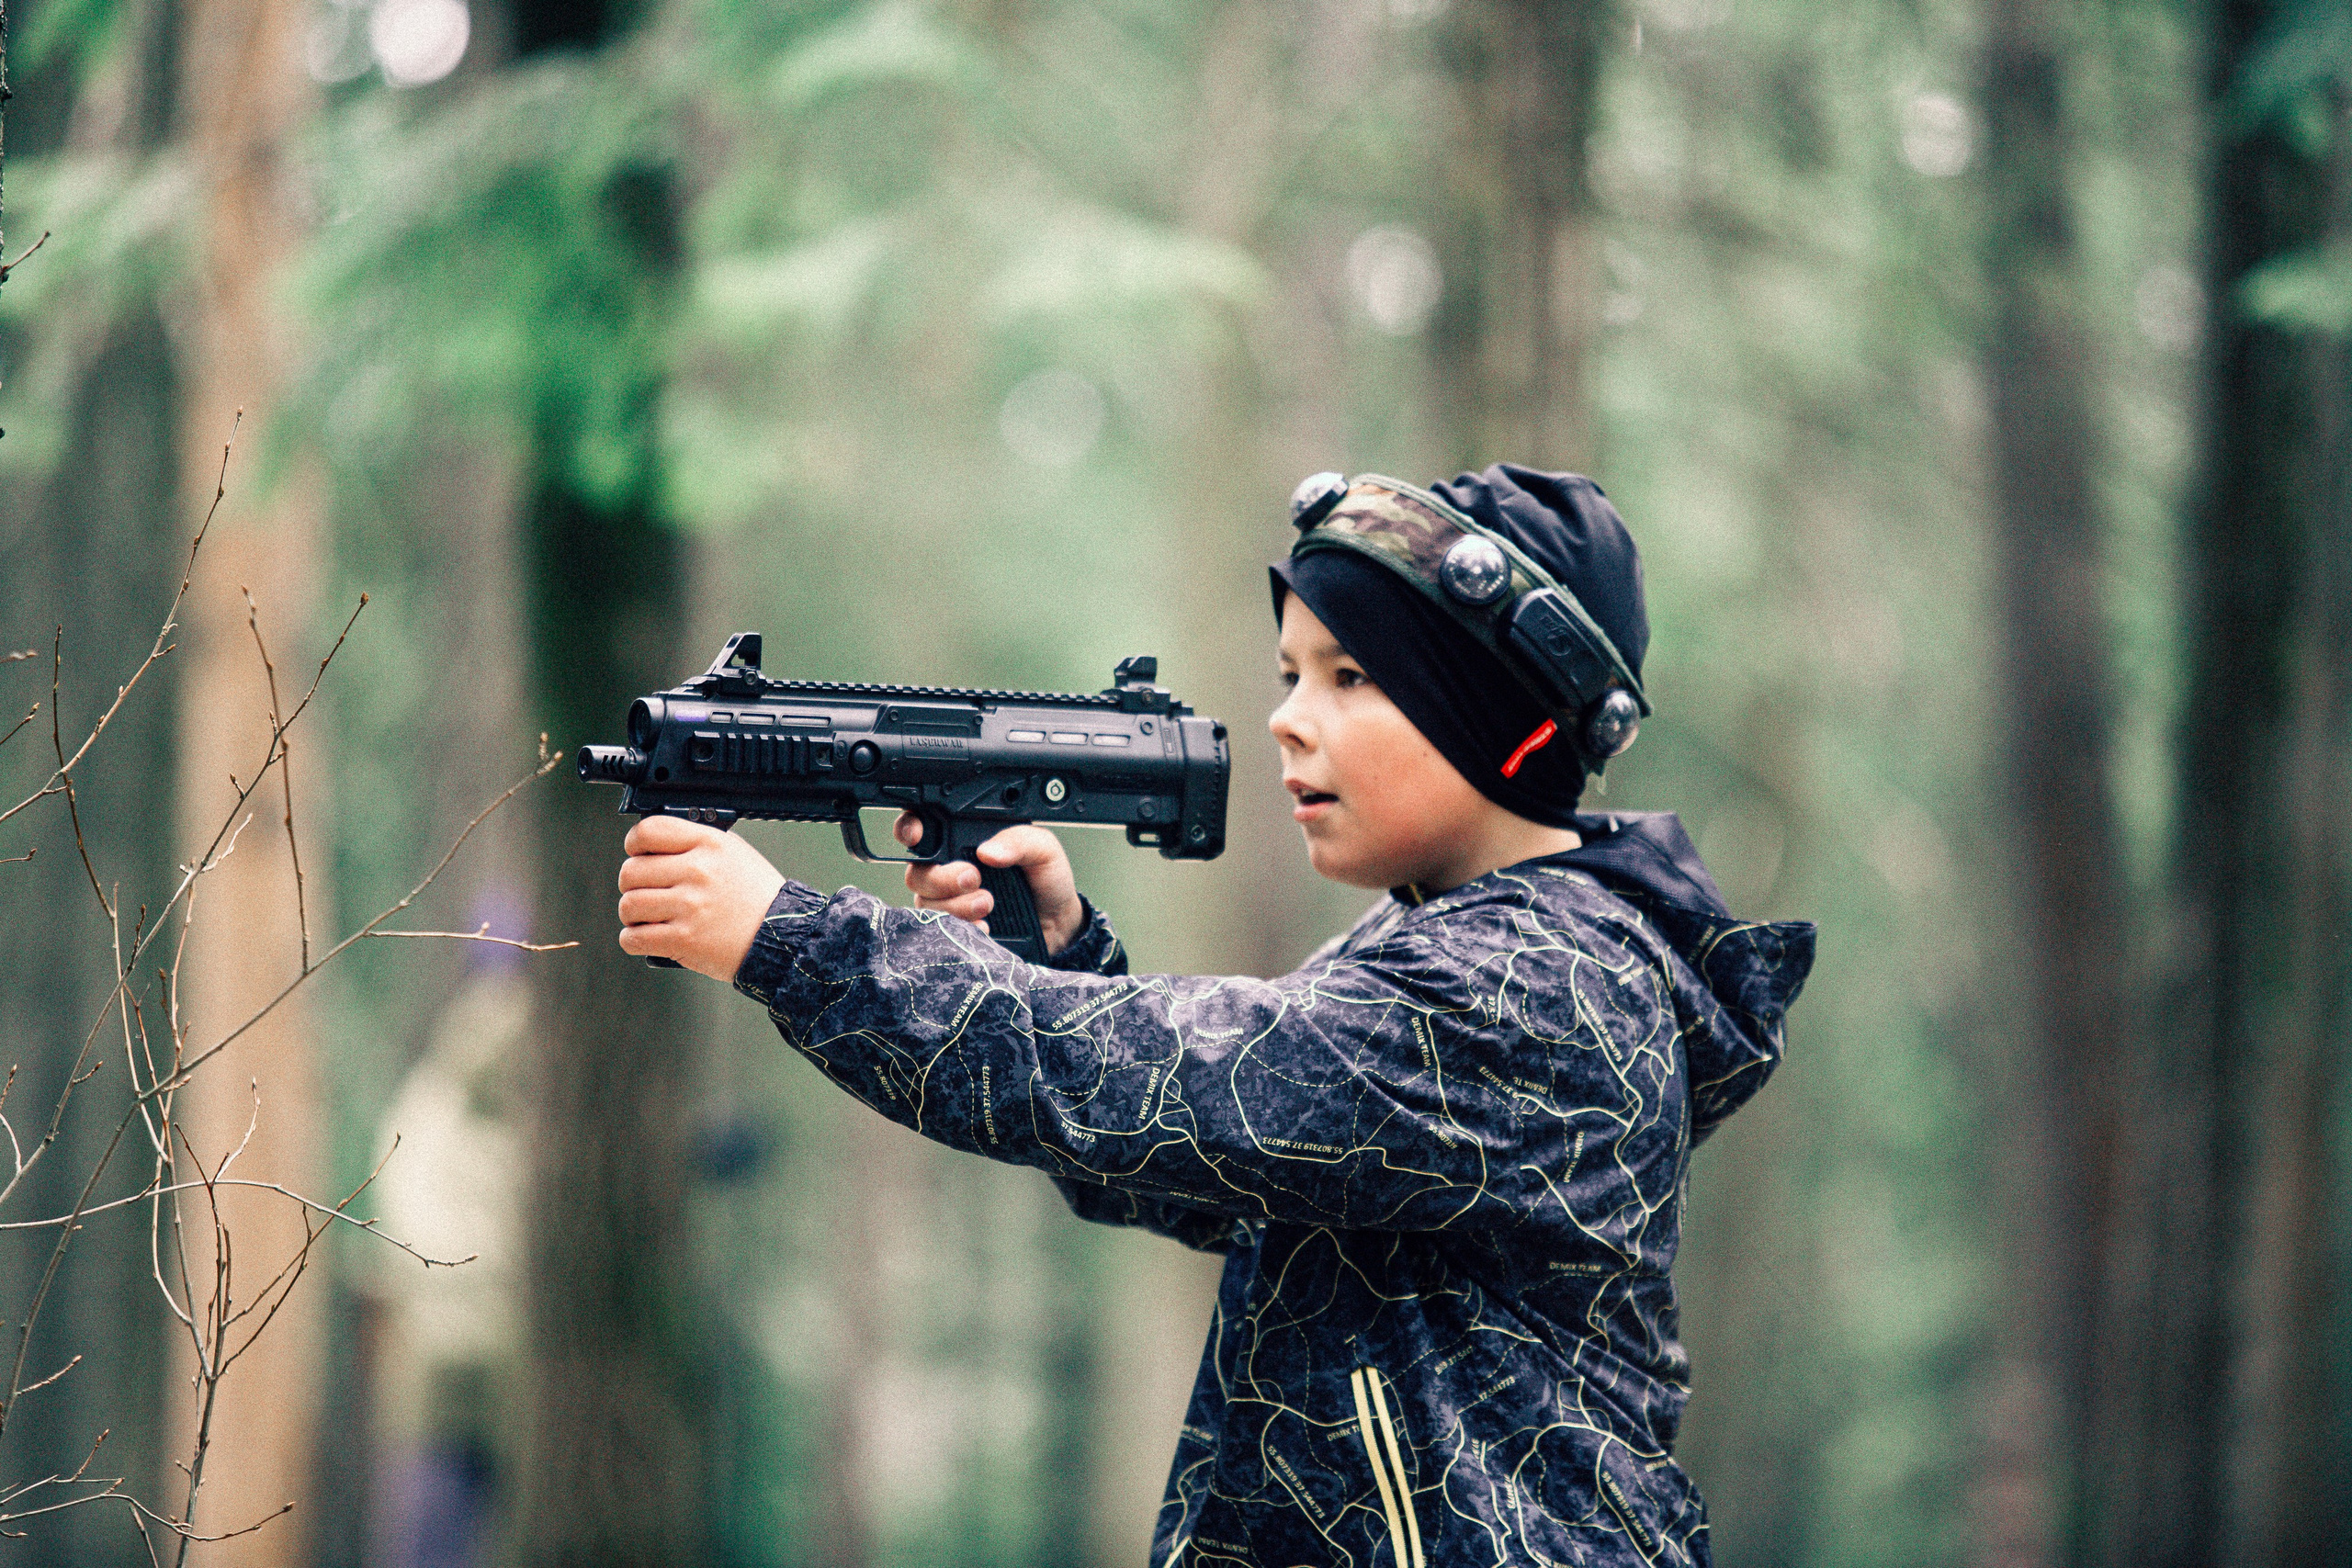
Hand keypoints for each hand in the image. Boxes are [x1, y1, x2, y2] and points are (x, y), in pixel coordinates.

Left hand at [618, 816, 787, 980]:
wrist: (781, 937)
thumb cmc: (757, 898)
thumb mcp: (734, 853)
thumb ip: (695, 845)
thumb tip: (655, 846)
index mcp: (709, 844)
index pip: (649, 831)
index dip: (634, 843)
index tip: (637, 854)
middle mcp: (698, 871)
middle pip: (631, 871)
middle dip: (632, 885)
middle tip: (647, 893)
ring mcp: (690, 906)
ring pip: (628, 905)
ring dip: (632, 915)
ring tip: (650, 917)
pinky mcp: (684, 939)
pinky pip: (633, 938)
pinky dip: (634, 939)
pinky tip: (649, 937)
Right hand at [896, 815, 1083, 956]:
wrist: (1058, 923)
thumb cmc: (1046, 879)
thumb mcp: (1043, 849)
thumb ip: (1019, 841)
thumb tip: (987, 851)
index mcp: (965, 841)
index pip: (923, 828)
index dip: (910, 828)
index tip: (918, 835)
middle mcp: (949, 870)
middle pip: (917, 873)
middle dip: (941, 878)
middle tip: (973, 878)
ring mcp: (948, 902)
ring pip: (925, 903)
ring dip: (955, 905)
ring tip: (988, 904)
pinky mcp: (954, 929)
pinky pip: (939, 931)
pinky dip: (961, 928)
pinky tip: (984, 926)